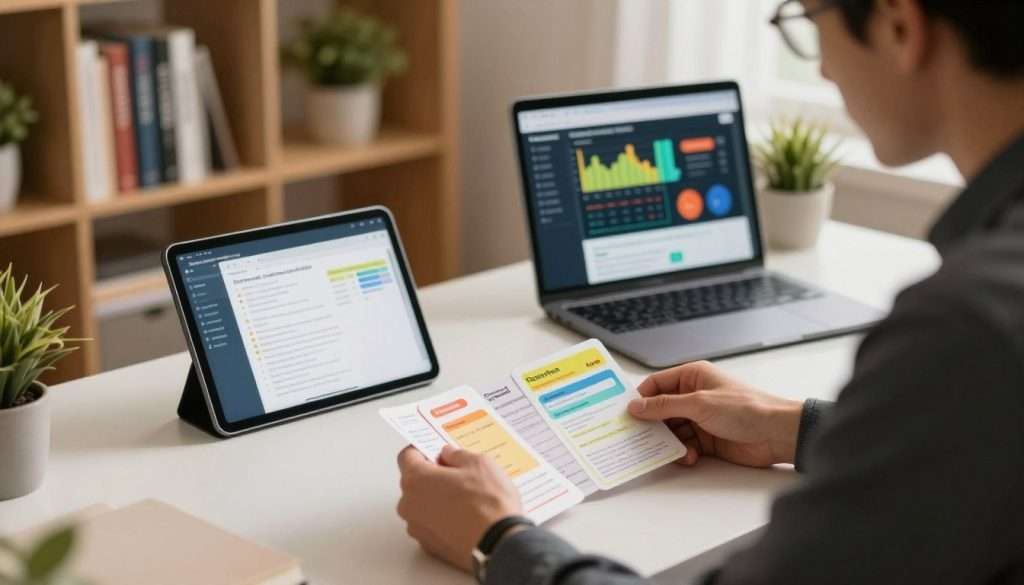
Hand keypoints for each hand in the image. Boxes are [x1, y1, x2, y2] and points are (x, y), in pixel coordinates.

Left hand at [396, 445, 522, 571]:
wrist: (500, 543)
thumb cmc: (488, 504)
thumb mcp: (479, 463)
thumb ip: (457, 455)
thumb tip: (449, 455)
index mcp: (416, 479)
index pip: (406, 456)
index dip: (422, 450)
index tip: (435, 451)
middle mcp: (410, 504)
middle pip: (413, 482)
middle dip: (432, 476)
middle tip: (457, 474)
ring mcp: (417, 528)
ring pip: (421, 505)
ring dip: (436, 499)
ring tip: (465, 499)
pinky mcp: (429, 546)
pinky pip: (430, 525)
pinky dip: (442, 519)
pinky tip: (464, 517)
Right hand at [627, 361, 801, 467]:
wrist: (777, 434)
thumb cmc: (745, 408)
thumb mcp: (698, 403)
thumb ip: (664, 406)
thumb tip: (636, 406)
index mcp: (692, 376)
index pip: (656, 384)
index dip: (640, 398)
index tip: (626, 414)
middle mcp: (694, 396)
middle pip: (660, 410)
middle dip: (651, 424)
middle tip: (638, 437)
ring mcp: (701, 418)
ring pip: (671, 430)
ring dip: (668, 442)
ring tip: (667, 450)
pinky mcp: (707, 439)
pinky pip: (684, 446)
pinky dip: (683, 452)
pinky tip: (689, 456)